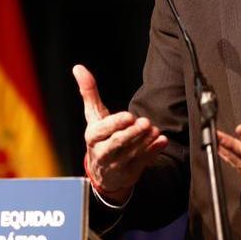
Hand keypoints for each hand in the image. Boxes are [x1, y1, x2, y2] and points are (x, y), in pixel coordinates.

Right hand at [73, 64, 168, 204]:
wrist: (103, 172)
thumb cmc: (100, 136)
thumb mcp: (93, 116)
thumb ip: (88, 92)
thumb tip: (78, 67)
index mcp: (93, 136)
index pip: (102, 130)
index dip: (116, 124)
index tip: (129, 116)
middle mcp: (102, 152)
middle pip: (117, 143)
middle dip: (132, 133)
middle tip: (145, 122)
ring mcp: (117, 165)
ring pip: (131, 153)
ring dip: (145, 141)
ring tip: (155, 129)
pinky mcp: (130, 173)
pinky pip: (142, 163)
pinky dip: (153, 152)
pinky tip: (162, 141)